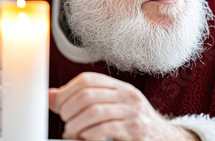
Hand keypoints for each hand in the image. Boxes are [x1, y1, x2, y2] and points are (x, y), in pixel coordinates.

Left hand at [49, 72, 198, 139]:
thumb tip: (50, 96)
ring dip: (76, 125)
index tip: (58, 106)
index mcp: (119, 87)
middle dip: (68, 110)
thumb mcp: (110, 107)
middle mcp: (127, 95)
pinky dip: (89, 135)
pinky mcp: (136, 130)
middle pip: (88, 95)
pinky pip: (105, 128)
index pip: (87, 80)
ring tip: (71, 133)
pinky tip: (85, 138)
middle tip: (65, 122)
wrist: (164, 138)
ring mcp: (133, 112)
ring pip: (94, 112)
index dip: (67, 92)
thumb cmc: (132, 123)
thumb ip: (81, 101)